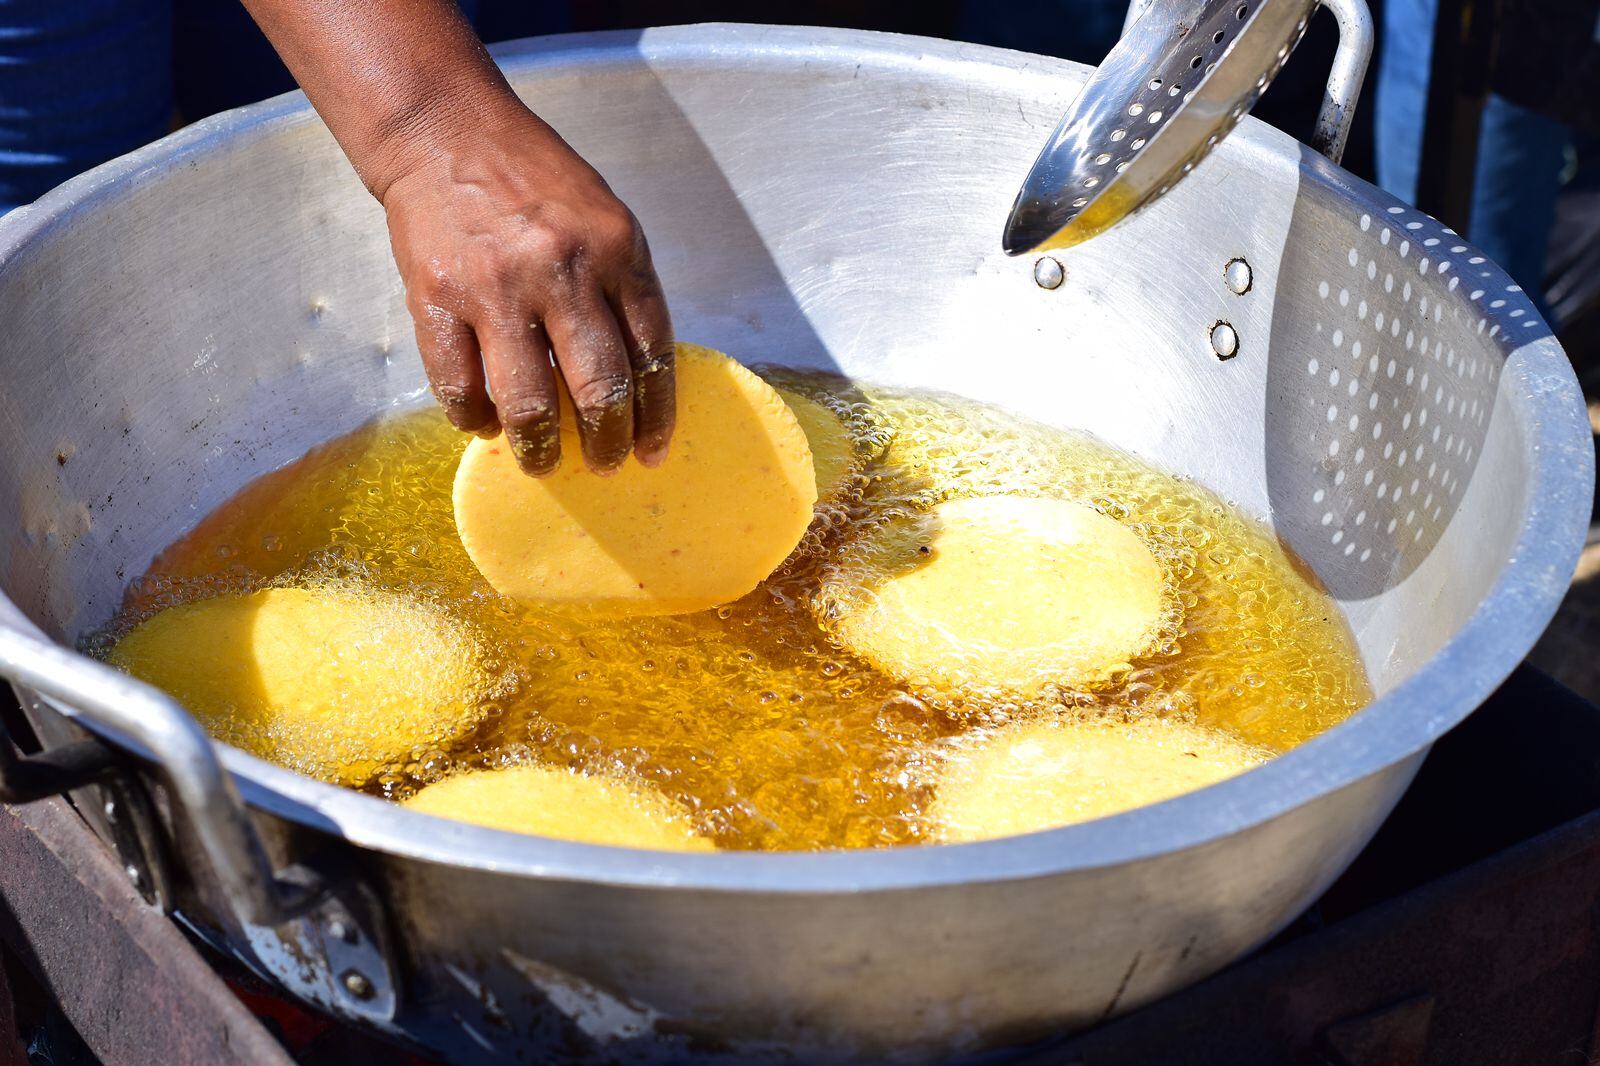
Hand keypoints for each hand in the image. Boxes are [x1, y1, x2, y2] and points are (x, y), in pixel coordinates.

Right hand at [381, 106, 673, 475]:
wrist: (445, 133)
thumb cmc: (534, 181)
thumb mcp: (605, 219)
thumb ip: (622, 290)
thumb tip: (637, 380)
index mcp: (615, 249)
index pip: (651, 353)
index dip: (656, 415)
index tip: (654, 451)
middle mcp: (560, 270)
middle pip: (600, 387)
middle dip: (607, 443)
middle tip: (604, 466)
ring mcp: (496, 287)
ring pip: (530, 401)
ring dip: (540, 447)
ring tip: (544, 461)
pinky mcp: (438, 298)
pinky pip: (460, 385)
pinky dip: (475, 418)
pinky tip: (486, 426)